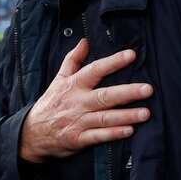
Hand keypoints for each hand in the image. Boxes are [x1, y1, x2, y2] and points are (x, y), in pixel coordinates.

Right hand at [19, 39, 152, 162]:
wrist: (32, 133)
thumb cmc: (50, 103)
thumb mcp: (58, 79)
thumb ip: (73, 59)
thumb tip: (84, 41)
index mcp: (74, 85)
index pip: (95, 70)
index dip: (113, 62)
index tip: (131, 55)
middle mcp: (78, 102)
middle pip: (105, 95)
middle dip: (127, 92)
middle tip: (148, 89)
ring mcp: (78, 121)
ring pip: (105, 117)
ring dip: (126, 115)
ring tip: (146, 113)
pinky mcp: (78, 139)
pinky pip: (98, 136)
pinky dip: (113, 134)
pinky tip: (129, 131)